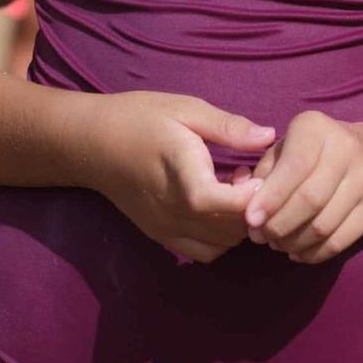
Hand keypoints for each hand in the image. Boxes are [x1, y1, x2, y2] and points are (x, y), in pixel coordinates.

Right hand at [91, 91, 274, 263]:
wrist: (93, 144)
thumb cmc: (140, 118)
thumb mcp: (185, 109)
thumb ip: (228, 127)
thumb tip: (269, 136)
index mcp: (178, 170)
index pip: (213, 201)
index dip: (247, 197)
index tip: (259, 176)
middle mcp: (171, 207)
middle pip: (226, 228)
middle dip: (251, 208)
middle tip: (250, 177)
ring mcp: (165, 227)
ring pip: (220, 245)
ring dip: (238, 224)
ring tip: (234, 192)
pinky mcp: (161, 236)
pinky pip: (203, 252)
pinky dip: (221, 239)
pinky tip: (219, 210)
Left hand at [244, 111, 362, 263]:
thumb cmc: (310, 152)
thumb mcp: (282, 149)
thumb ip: (262, 175)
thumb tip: (248, 210)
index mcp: (316, 127)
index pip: (295, 167)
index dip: (271, 197)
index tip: (251, 220)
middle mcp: (347, 148)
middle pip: (310, 200)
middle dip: (278, 225)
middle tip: (259, 236)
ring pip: (323, 225)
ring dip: (293, 242)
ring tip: (276, 243)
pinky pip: (340, 242)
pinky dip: (313, 253)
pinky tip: (297, 251)